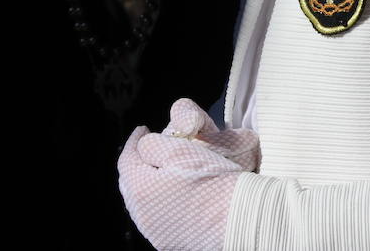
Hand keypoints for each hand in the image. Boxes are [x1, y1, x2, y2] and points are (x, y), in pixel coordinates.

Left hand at [117, 99, 260, 250]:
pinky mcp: (170, 244)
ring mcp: (156, 233)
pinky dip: (158, 204)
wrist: (242, 216)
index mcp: (140, 190)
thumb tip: (144, 147)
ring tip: (160, 172)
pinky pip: (156, 219)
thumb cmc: (213, 180)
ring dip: (147, 185)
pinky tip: (172, 195)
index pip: (127, 160)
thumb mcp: (179, 150)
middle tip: (148, 150)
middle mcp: (143, 216)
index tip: (142, 129)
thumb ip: (151, 145)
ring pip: (141, 204)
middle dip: (137, 164)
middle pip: (130, 184)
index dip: (133, 141)